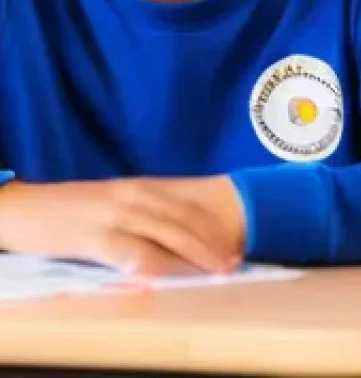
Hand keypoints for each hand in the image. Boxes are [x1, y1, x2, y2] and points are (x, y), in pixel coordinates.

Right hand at [0, 175, 245, 275]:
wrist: (23, 207)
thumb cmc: (70, 209)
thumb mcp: (114, 202)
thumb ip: (144, 213)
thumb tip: (176, 231)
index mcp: (141, 188)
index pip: (188, 207)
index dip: (214, 226)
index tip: (235, 242)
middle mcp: (136, 196)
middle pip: (185, 221)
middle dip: (213, 242)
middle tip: (235, 261)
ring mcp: (117, 215)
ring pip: (168, 234)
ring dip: (195, 254)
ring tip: (216, 269)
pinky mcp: (97, 236)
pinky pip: (134, 252)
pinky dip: (156, 263)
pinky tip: (173, 274)